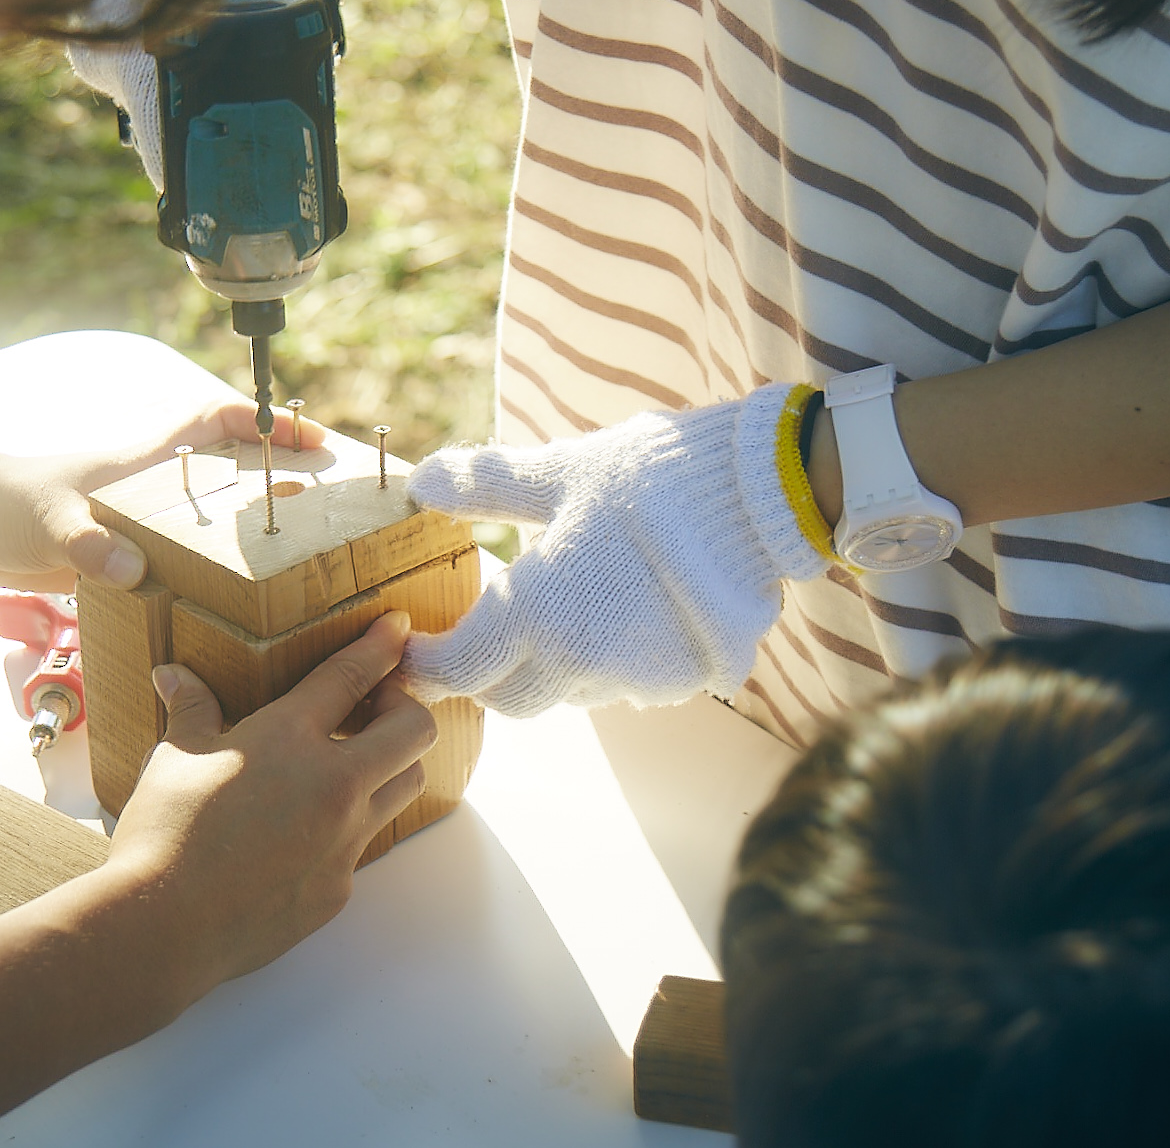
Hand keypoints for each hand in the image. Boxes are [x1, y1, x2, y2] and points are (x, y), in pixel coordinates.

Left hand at [0, 399, 327, 593]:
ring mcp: (132, 521)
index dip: (265, 421)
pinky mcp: (114, 554)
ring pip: (206, 518)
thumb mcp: (47, 522)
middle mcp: (145, 487)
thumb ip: (89, 543)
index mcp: (139, 462)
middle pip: (226, 471)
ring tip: (295, 563)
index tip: (314, 437)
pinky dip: (204, 576)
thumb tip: (132, 570)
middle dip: (277, 480)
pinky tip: (223, 610)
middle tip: (329, 508)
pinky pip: (176, 560)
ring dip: (246, 532)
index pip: (214, 422)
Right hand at [107, 610, 435, 991]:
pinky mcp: (338, 888)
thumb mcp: (175, 758)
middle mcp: (333, 786)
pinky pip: (364, 845)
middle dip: (404, 708)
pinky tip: (305, 831)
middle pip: (414, 731)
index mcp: (289, 739)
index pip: (352, 676)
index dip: (381, 646)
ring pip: (404, 788)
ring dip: (389, 766)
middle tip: (373, 707)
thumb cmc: (165, 833)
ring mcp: (343, 842)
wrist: (164, 927)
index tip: (398, 628)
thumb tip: (173, 674)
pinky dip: (348, 827)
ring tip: (349, 763)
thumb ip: (191, 710)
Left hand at [400, 383, 824, 715]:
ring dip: (548, 666)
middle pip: (508, 699)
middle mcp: (580, 660)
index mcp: (539, 611)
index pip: (460, 670)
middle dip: (484, 676)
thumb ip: (486, 485)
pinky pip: (620, 685)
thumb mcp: (559, 471)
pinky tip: (619, 613)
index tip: (411, 654)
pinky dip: (605, 660)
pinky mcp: (676, 682)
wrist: (757, 499)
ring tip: (559, 609)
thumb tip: (422, 481)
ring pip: (565, 693)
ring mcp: (632, 679)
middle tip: (476, 638)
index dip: (425, 669)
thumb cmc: (649, 478)